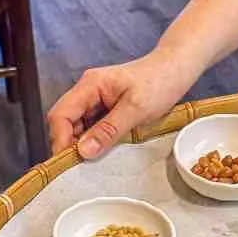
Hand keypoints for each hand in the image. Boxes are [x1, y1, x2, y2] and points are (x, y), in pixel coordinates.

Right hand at [48, 48, 196, 158]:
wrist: (177, 69)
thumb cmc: (160, 82)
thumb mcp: (136, 109)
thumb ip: (108, 130)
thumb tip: (83, 151)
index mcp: (90, 85)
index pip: (60, 114)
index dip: (60, 140)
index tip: (68, 162)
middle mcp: (88, 90)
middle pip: (65, 121)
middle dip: (69, 144)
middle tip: (80, 167)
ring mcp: (96, 99)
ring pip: (77, 126)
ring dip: (82, 143)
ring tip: (93, 162)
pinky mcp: (106, 107)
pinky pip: (92, 126)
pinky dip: (94, 139)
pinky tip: (103, 151)